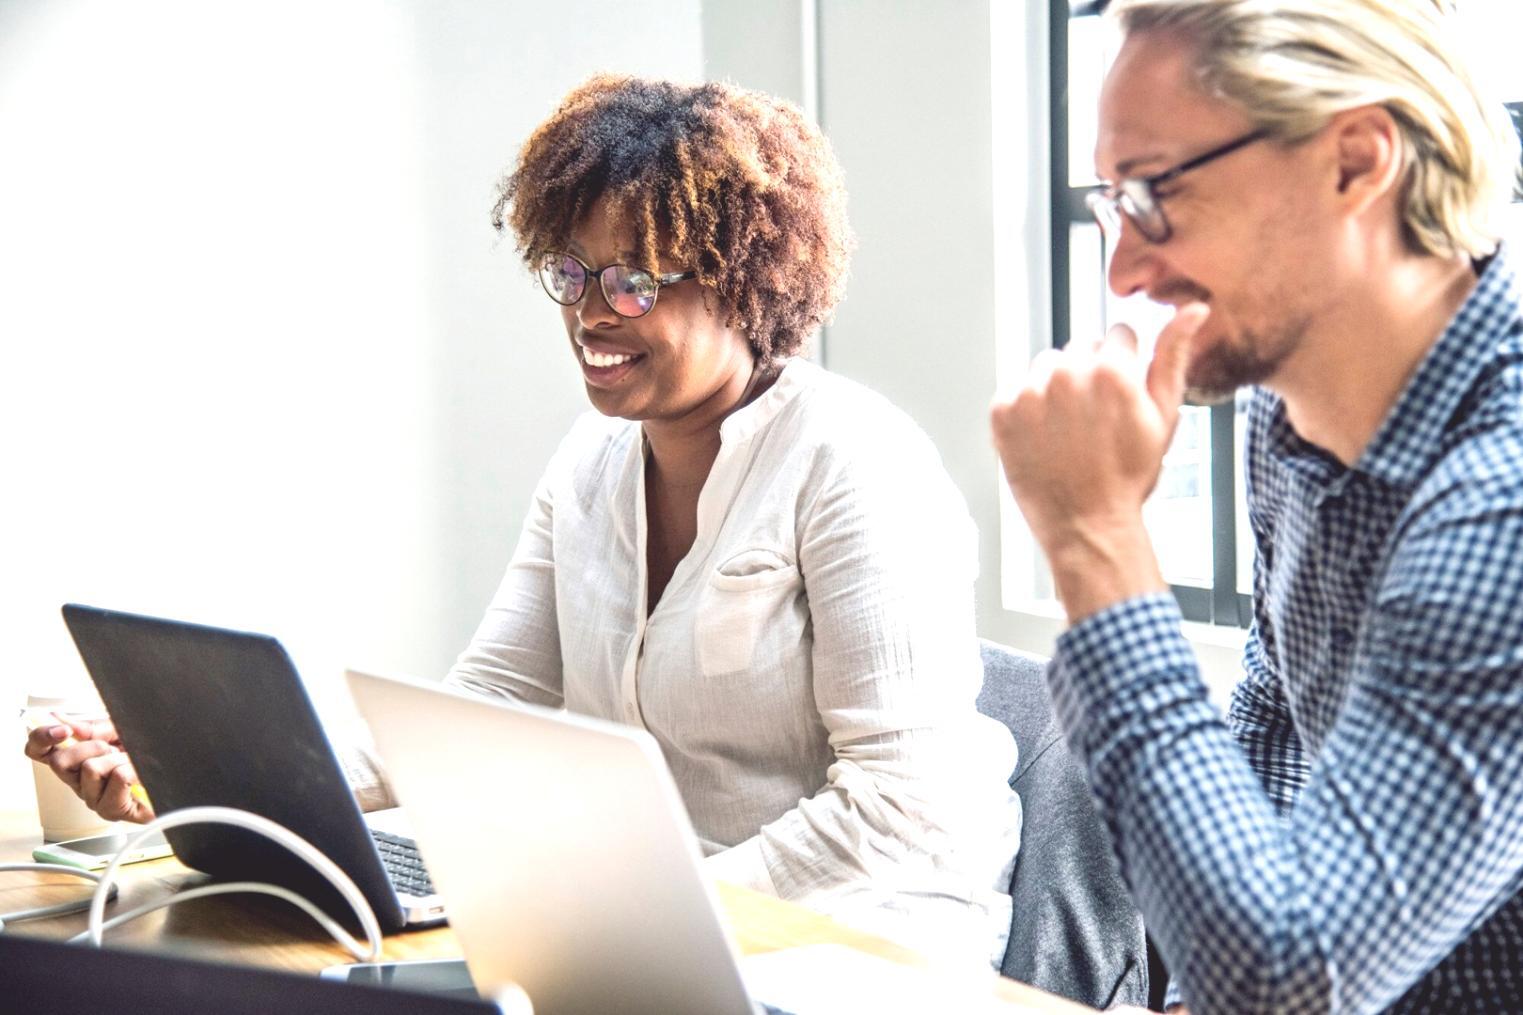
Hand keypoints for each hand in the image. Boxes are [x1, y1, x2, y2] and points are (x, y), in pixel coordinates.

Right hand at [24, 718, 155, 822]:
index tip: (63, 729)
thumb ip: (94, 728)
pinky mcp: (114, 810)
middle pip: (59, 762)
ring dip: (119, 758)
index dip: (42, 738)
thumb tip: (64, 721)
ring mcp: (95, 800)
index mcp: (77, 762)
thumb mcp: (121, 731)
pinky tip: (140, 776)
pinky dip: (134, 768)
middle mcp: (80, 783)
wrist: (178, 773)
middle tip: (113, 748)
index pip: (39, 752)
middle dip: (90, 746)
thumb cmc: (149, 754)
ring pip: (91, 768)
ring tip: (133, 764)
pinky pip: (117, 778)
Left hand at [990, 303, 1209, 620]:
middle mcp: (1067, 374)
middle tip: (1095, 420)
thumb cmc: (1130, 476)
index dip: (1123, 367)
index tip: (1120, 399)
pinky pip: (1017, 389)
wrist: (1087, 525)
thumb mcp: (1164, 416)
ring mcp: (1030, 392)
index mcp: (1111, 370)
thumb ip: (1173, 356)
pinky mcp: (1002, 411)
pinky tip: (1046, 437)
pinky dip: (1028, 408)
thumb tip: (1193, 308)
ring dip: (1056, 388)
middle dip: (1089, 375)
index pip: (1117, 335)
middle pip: (1080, 350)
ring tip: (1070, 430)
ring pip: (1047, 367)